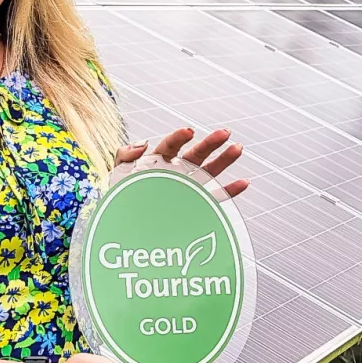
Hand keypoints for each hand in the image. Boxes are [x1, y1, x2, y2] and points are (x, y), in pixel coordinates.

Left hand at [113, 126, 248, 196]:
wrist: (127, 230)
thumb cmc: (121, 201)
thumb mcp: (118, 175)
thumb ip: (126, 156)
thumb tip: (144, 143)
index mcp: (156, 162)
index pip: (169, 146)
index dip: (179, 138)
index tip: (189, 131)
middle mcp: (175, 173)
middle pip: (195, 155)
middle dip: (211, 143)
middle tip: (225, 133)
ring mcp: (187, 188)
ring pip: (209, 172)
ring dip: (224, 160)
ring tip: (238, 148)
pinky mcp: (196, 205)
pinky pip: (215, 197)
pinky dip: (230, 191)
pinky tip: (243, 182)